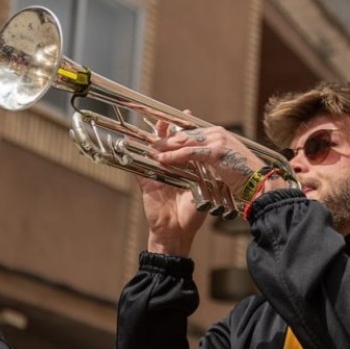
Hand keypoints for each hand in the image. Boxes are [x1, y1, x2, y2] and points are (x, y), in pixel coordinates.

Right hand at [137, 118, 217, 255]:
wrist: (178, 232)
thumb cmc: (192, 215)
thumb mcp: (203, 193)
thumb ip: (205, 177)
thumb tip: (216, 159)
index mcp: (185, 170)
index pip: (185, 146)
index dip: (185, 131)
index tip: (188, 116)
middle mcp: (171, 170)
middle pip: (168, 145)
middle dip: (170, 129)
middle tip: (171, 116)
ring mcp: (157, 175)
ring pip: (153, 151)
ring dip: (156, 137)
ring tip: (159, 123)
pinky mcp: (146, 183)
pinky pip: (137, 167)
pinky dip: (134, 155)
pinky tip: (133, 142)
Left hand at [151, 126, 263, 193]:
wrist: (260, 186)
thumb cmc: (246, 178)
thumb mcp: (226, 165)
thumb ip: (212, 158)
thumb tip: (197, 161)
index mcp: (219, 135)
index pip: (193, 131)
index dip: (176, 133)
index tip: (162, 135)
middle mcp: (218, 134)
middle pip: (186, 133)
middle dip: (167, 138)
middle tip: (152, 142)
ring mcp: (218, 141)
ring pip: (185, 141)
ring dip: (167, 145)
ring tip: (153, 150)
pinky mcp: (216, 152)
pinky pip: (190, 152)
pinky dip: (174, 155)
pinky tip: (163, 158)